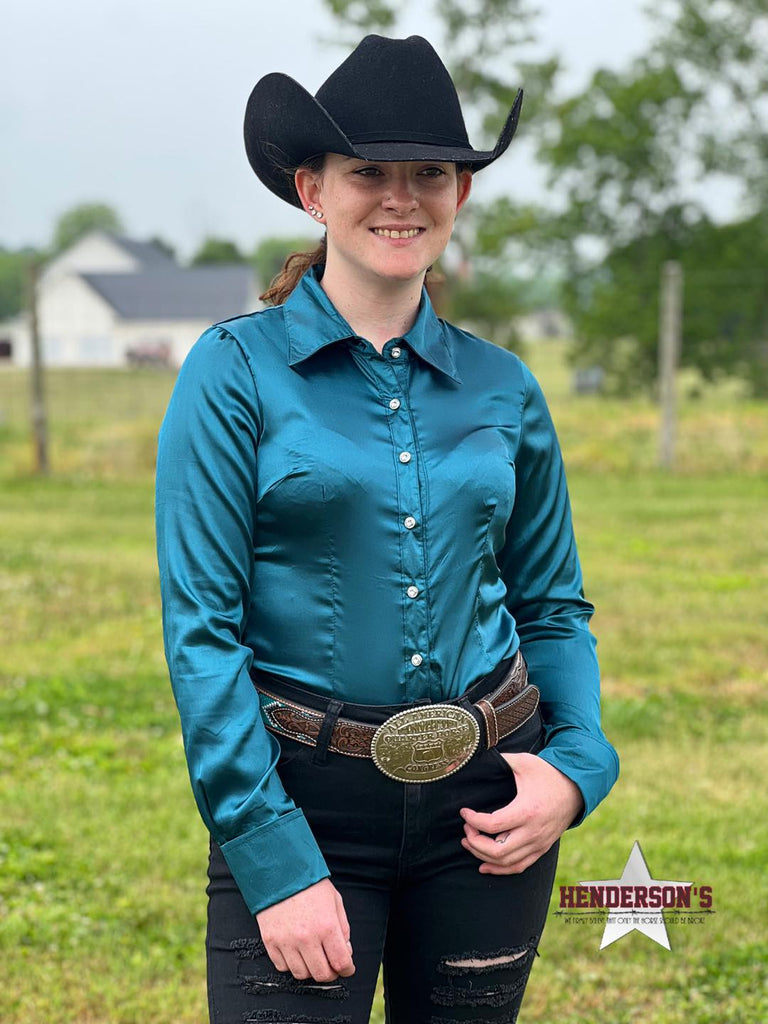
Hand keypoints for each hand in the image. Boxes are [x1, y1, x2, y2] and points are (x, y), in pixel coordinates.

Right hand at [255, 878, 354, 981]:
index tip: (347, 968)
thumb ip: (343, 928)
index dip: (347, 969)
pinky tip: (296, 952)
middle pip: (322, 974)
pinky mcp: (270, 941)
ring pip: (301, 974)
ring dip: (310, 970)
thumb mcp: (334, 900)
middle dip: (331, 973)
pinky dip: (291, 964)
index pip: (341, 962)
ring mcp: (286, 941)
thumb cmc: (309, 884)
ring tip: (313, 957)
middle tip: (331, 965)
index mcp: (326, 926)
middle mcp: (306, 937)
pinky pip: (282, 967)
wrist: (280, 871)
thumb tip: (345, 951)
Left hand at [460, 753, 583, 873]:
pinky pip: (519, 866)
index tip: (463, 812)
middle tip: (466, 829)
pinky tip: (484, 865)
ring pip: (506, 862)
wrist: (576, 788)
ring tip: (469, 842)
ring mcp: (538, 843)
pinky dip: (500, 869)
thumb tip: (478, 757)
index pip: (493, 825)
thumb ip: (501, 759)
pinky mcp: (541, 849)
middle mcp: (533, 832)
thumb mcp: (524, 762)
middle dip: (475, 842)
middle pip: (497, 850)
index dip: (473, 820)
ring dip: (483, 856)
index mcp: (527, 810)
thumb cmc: (547, 774)